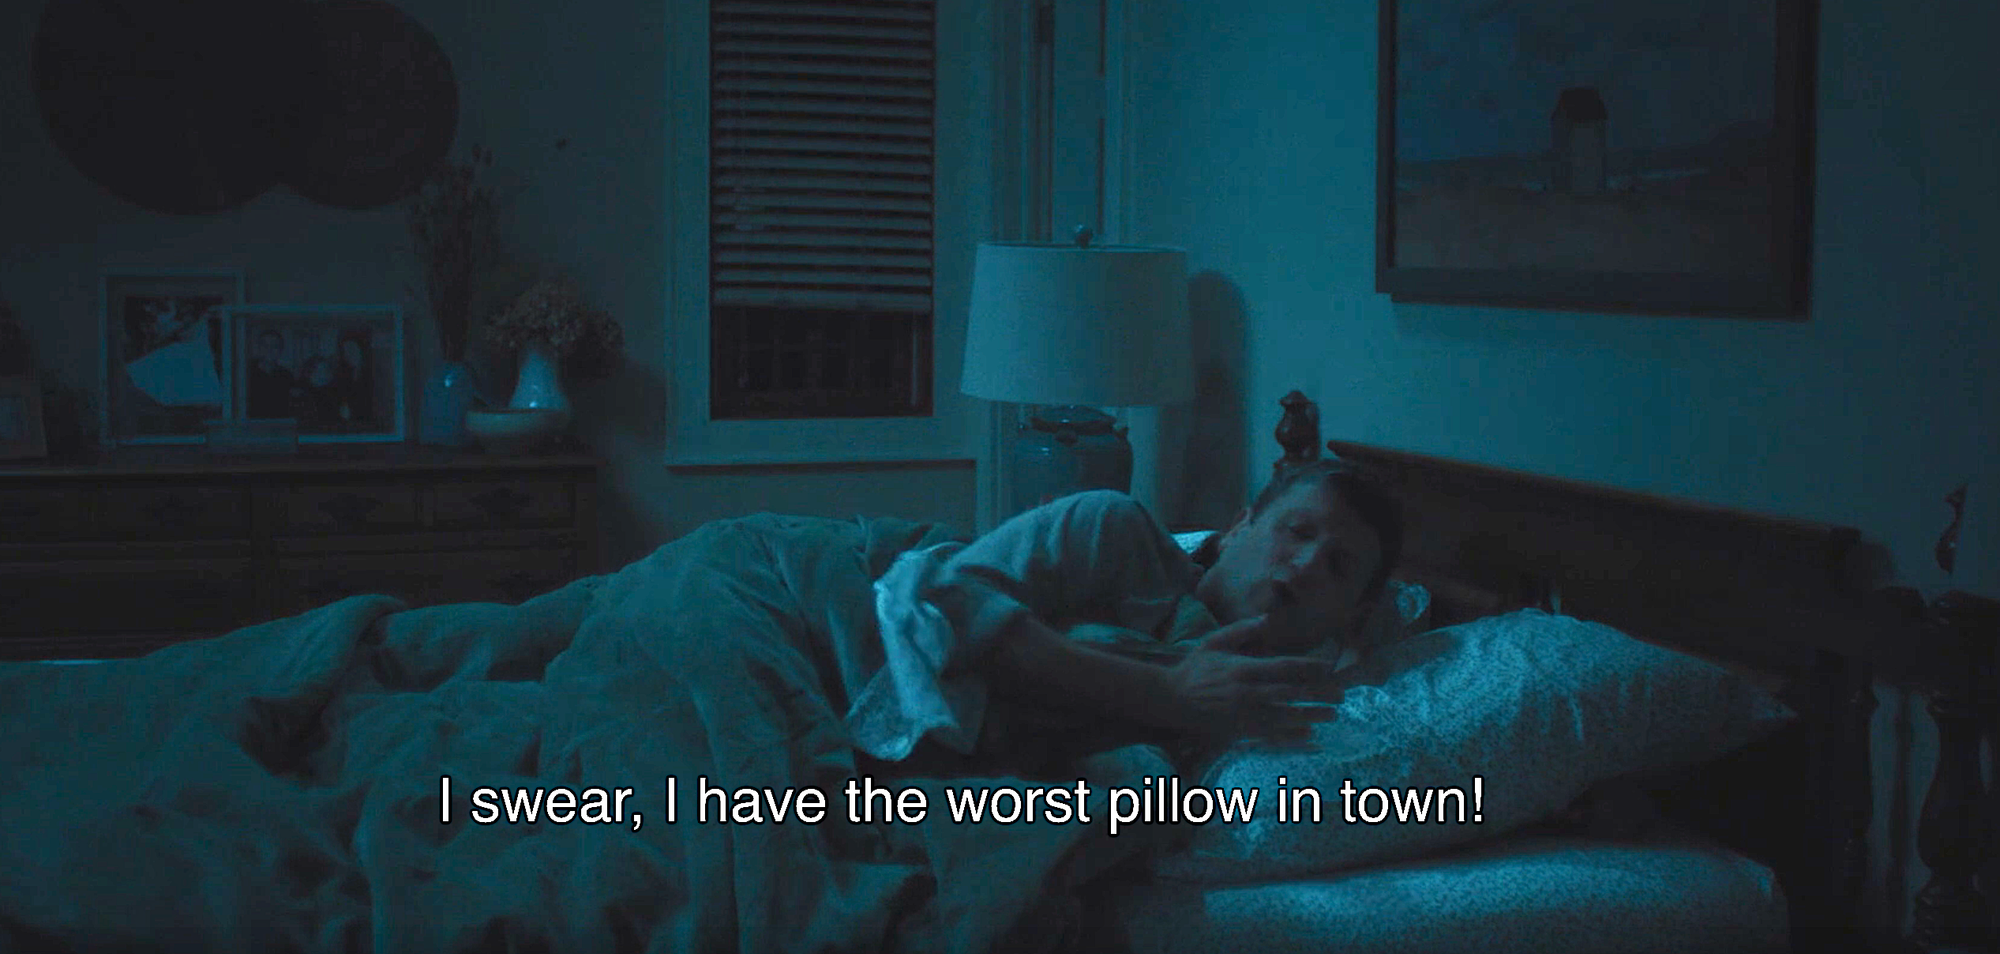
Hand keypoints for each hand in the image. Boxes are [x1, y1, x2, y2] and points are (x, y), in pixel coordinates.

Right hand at [1165, 617, 1339, 743]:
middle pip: (1290, 692)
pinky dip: (1291, 735)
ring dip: (1311, 715)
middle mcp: (1246, 692)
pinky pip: (1271, 734)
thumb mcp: (1214, 643)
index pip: (1282, 667)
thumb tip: (1267, 620)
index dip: (1308, 667)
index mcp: (1242, 668)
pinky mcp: (1239, 731)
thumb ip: (1241, 631)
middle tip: (1340, 694)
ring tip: (1331, 715)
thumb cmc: (1194, 668)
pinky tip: (1308, 733)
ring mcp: (1244, 714)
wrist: (1170, 699)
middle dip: (1318, 693)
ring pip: (1285, 716)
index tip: (1328, 667)